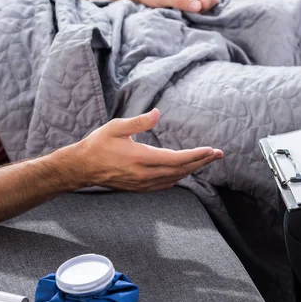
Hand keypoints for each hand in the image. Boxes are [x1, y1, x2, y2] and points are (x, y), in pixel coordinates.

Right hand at [67, 108, 222, 190]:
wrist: (82, 168)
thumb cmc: (98, 144)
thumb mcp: (116, 127)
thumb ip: (139, 121)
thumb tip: (158, 113)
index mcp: (141, 158)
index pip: (176, 159)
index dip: (196, 155)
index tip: (212, 150)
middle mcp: (145, 174)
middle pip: (181, 170)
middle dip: (202, 161)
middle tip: (218, 154)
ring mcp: (143, 183)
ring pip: (175, 178)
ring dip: (193, 169)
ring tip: (206, 160)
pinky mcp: (140, 188)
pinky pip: (165, 184)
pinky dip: (179, 176)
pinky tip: (184, 171)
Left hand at [128, 0, 218, 11]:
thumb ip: (180, 2)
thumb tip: (198, 7)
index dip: (204, 5)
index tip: (192, 13)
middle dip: (204, 7)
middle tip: (189, 12)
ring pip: (209, 0)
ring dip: (201, 8)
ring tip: (186, 11)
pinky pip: (203, 2)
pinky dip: (198, 9)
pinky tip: (187, 9)